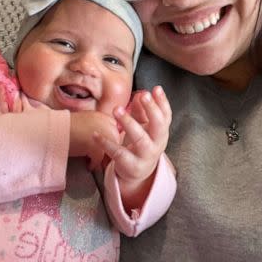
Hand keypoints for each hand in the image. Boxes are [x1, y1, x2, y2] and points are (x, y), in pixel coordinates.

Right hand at [69, 111, 120, 169]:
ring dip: (103, 159)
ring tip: (97, 164)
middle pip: (116, 142)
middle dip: (110, 151)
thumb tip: (103, 138)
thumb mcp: (87, 120)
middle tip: (104, 159)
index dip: (110, 141)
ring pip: (109, 152)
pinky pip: (99, 160)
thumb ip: (98, 126)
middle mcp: (108, 125)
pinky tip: (88, 166)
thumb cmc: (68, 124)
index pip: (116, 131)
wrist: (56, 128)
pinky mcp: (96, 148)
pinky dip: (94, 164)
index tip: (106, 148)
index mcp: (105, 117)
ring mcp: (104, 136)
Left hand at [95, 86, 171, 207]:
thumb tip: (141, 93)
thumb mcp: (143, 126)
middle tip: (143, 95)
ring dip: (128, 123)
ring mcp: (145, 155)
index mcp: (161, 132)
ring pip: (140, 139)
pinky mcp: (130, 165)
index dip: (162, 102)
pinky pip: (118, 153)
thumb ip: (141, 110)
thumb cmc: (141, 143)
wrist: (138, 172)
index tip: (156, 88)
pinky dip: (106, 143)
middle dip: (152, 110)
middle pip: (158, 126)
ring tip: (116, 110)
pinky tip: (96, 135)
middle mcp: (157, 143)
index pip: (166, 115)